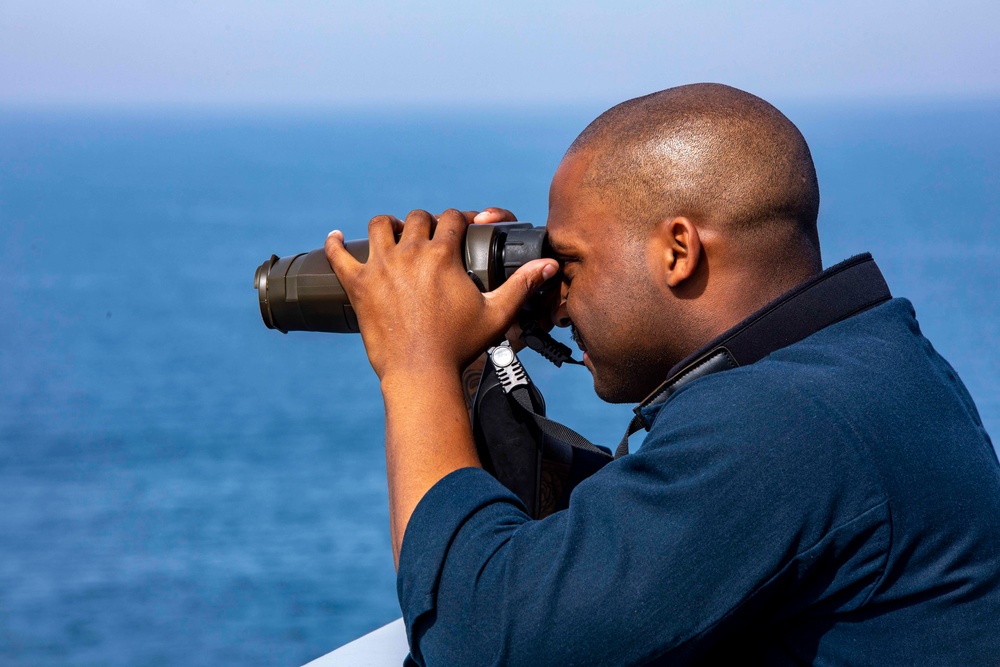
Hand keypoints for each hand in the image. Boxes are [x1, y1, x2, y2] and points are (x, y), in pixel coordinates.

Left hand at [324, 209, 558, 381]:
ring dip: (386, 225)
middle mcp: (410, 252)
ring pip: (378, 226)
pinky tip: (335, 237)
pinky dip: (335, 244)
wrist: (421, 372)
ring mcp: (380, 267)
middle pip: (415, 218)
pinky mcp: (358, 285)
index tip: (459, 227)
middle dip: (424, 223)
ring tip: (390, 231)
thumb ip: (521, 285)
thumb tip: (548, 265)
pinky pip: (338, 256)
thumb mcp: (496, 313)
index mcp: (443, 255)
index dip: (457, 219)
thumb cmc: (459, 345)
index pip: (451, 218)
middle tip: (427, 236)